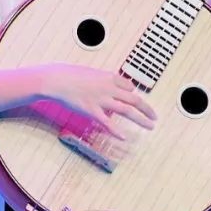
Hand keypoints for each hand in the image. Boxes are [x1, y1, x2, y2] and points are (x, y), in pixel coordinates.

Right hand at [39, 63, 156, 139]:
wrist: (56, 79)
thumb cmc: (70, 75)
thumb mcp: (90, 73)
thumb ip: (102, 80)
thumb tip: (108, 85)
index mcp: (109, 77)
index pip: (130, 87)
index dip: (134, 95)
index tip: (135, 101)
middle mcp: (109, 88)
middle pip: (134, 100)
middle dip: (147, 109)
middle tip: (155, 117)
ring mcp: (101, 100)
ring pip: (127, 110)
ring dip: (141, 119)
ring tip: (151, 126)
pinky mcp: (91, 110)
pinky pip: (107, 122)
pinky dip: (116, 131)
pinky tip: (124, 137)